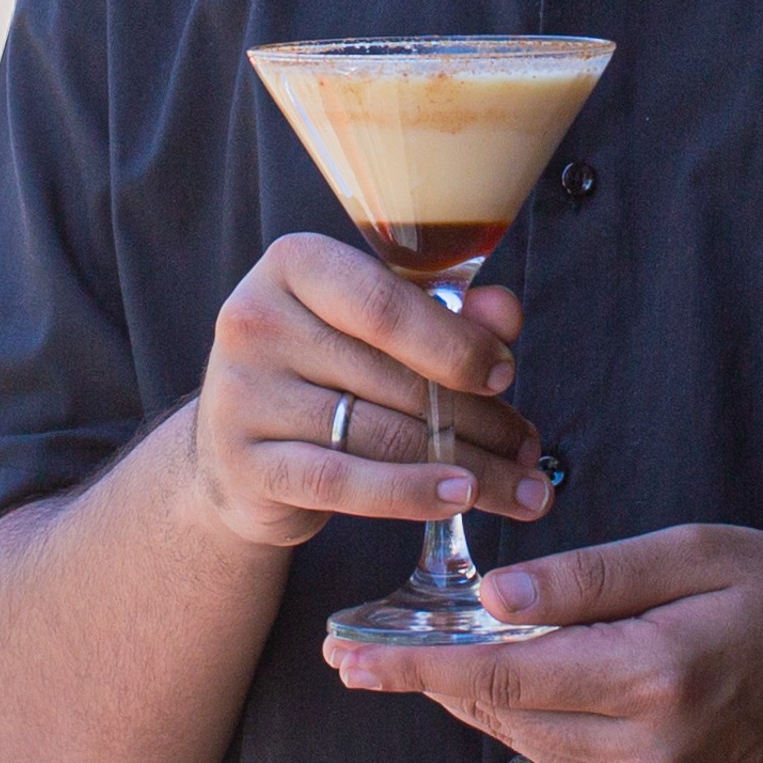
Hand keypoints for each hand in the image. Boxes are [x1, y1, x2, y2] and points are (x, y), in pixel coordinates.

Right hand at [187, 231, 547, 555]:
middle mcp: (256, 320)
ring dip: (468, 467)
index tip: (506, 375)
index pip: (383, 302)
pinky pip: (344, 483)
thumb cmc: (323, 370)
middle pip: (393, 378)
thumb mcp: (376, 328)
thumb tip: (505, 313)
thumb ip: (444, 313)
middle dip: (479, 419)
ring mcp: (242, 394)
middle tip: (527, 447)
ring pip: (381, 435)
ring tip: (519, 486)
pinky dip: (410, 494)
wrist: (235, 446)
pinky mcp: (245, 464)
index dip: (455, 343)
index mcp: (293, 264)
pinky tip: (460, 498)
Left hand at [333, 525, 762, 762]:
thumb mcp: (689, 554)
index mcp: (655, 676)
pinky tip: (501, 684)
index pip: (505, 676)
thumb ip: (589, 580)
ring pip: (532, 743)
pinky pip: (571, 762)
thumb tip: (494, 600)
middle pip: (505, 716)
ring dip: (472, 702)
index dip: (420, 665)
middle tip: (353, 654)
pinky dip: (530, 722)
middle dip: (426, 681)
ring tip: (409, 661)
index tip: (352, 654)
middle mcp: (650, 750)